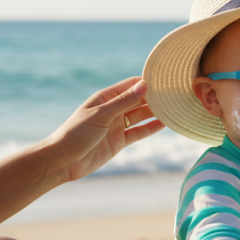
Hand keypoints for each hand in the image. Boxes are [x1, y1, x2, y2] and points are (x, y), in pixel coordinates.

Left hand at [46, 77, 164, 182]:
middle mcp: (113, 110)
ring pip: (141, 116)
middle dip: (155, 97)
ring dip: (155, 112)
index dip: (147, 81)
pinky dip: (151, 128)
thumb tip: (145, 85)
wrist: (63, 161)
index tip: (166, 78)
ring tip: (175, 107)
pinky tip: (165, 124)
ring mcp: (117, 126)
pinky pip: (139, 132)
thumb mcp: (101, 115)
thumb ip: (124, 102)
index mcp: (106, 98)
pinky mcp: (119, 141)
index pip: (131, 85)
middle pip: (138, 100)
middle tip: (176, 93)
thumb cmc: (76, 133)